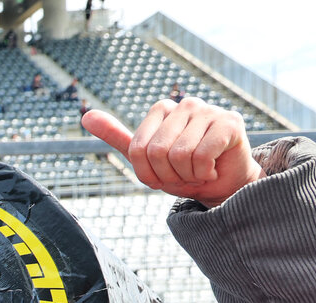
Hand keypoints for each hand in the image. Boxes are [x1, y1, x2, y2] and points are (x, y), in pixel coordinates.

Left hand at [82, 98, 261, 207]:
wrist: (221, 184)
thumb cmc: (182, 170)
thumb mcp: (144, 157)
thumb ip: (117, 136)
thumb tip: (85, 115)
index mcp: (161, 109)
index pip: (138, 150)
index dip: (148, 173)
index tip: (163, 174)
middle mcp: (185, 104)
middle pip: (158, 152)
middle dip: (169, 175)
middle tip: (184, 174)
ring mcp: (209, 110)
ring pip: (180, 155)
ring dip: (189, 175)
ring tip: (199, 170)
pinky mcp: (230, 122)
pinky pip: (202, 156)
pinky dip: (205, 172)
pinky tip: (213, 168)